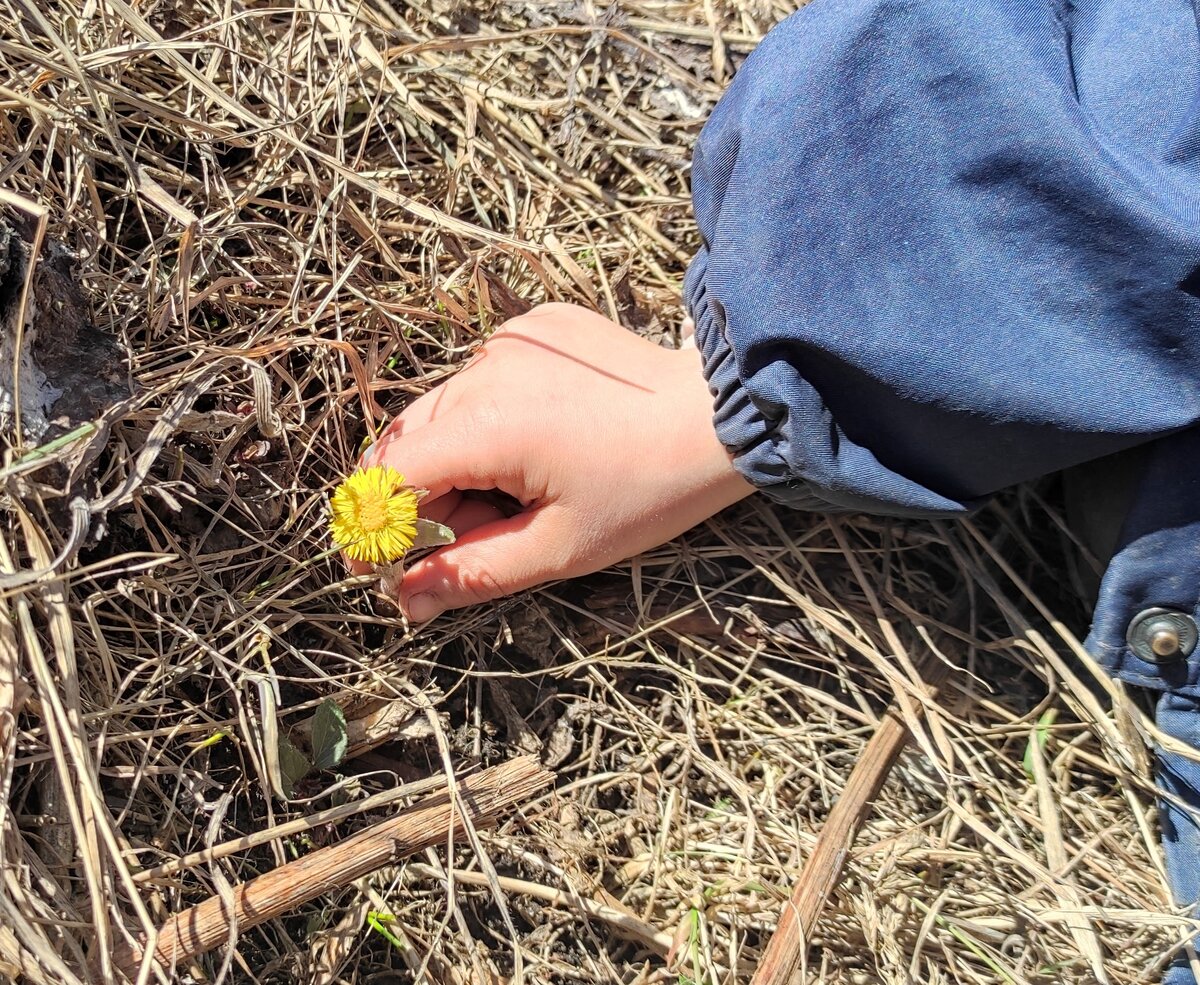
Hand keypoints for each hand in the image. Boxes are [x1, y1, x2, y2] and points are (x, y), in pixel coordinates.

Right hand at [363, 303, 754, 620]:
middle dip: (423, 499)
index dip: (373, 527)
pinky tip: (542, 442)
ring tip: (521, 490)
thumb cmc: (649, 490)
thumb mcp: (560, 548)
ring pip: (444, 410)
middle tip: (472, 538)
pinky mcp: (535, 327)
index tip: (372, 566)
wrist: (720, 417)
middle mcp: (485, 369)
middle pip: (411, 441)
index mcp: (486, 425)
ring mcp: (510, 340)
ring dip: (457, 459)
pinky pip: (483, 378)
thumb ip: (473, 573)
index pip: (389, 476)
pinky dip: (490, 418)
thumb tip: (407, 600)